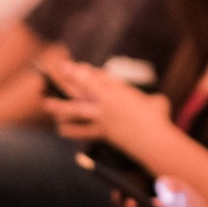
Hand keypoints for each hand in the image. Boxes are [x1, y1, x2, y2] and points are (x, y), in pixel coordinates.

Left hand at [41, 61, 171, 149]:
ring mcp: (103, 118)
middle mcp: (108, 102)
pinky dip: (72, 130)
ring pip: (77, 110)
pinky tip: (60, 129)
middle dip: (70, 79)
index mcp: (121, 91)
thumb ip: (150, 100)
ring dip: (61, 106)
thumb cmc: (160, 118)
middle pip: (85, 88)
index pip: (99, 77)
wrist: (154, 140)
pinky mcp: (103, 133)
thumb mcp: (156, 102)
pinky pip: (83, 131)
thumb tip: (150, 104)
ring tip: (47, 103)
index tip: (74, 66)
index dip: (84, 72)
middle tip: (58, 71)